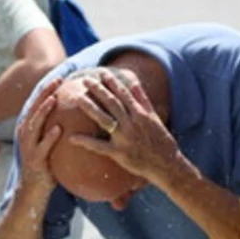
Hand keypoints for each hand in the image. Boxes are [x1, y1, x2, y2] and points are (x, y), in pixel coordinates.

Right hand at [13, 75, 66, 188]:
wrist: (33, 191)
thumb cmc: (45, 166)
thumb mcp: (49, 144)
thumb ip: (56, 130)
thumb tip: (77, 116)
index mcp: (29, 129)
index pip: (37, 104)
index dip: (47, 90)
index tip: (60, 77)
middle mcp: (26, 135)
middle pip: (34, 109)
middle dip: (44, 93)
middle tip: (57, 80)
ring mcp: (28, 148)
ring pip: (34, 125)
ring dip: (43, 111)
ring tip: (53, 99)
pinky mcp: (34, 161)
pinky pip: (42, 147)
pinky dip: (49, 137)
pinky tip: (59, 129)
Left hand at [70, 67, 180, 185]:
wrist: (167, 165)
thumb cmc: (162, 142)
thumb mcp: (155, 118)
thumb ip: (143, 100)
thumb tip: (134, 82)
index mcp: (141, 114)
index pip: (124, 94)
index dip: (112, 83)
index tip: (102, 73)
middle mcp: (132, 123)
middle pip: (112, 103)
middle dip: (98, 89)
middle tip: (85, 80)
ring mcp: (125, 138)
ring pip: (104, 119)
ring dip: (90, 107)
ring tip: (78, 98)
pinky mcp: (119, 153)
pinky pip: (99, 147)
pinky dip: (85, 141)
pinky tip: (72, 137)